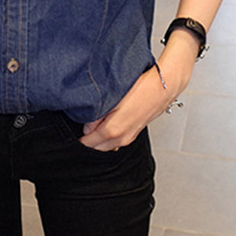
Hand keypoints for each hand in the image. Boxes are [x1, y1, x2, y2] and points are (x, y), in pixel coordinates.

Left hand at [80, 30, 197, 151]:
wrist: (163, 88)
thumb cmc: (141, 88)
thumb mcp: (112, 98)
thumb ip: (96, 115)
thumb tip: (86, 126)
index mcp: (113, 130)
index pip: (89, 143)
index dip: (79, 139)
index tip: (72, 132)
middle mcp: (122, 138)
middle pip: (98, 147)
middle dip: (88, 141)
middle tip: (80, 128)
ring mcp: (130, 136)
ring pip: (108, 145)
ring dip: (99, 139)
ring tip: (92, 125)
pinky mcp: (135, 132)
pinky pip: (117, 141)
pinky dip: (109, 137)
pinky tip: (107, 124)